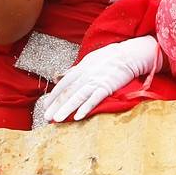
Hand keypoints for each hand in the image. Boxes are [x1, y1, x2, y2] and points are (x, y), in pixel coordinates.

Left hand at [38, 36, 161, 124]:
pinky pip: (94, 99)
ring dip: (66, 109)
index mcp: (80, 68)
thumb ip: (75, 70)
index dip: (53, 96)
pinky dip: (86, 107)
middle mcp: (85, 75)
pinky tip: (78, 116)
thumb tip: (61, 76)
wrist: (129, 54)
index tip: (45, 106)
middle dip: (56, 105)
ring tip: (57, 119)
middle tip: (46, 117)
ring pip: (77, 96)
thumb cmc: (110, 57)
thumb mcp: (89, 60)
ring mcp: (95, 81)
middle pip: (67, 92)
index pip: (63, 84)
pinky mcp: (107, 86)